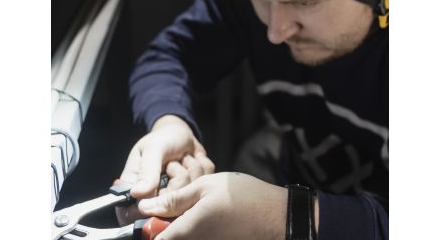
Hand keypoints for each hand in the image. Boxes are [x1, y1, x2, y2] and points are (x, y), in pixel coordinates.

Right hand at [115, 115, 214, 224]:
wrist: (181, 133)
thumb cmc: (162, 138)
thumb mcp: (153, 148)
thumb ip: (147, 169)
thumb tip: (137, 193)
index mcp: (134, 191)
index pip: (137, 213)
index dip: (152, 205)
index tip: (164, 185)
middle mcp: (153, 200)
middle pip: (171, 205)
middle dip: (178, 176)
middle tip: (173, 160)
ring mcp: (175, 200)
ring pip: (191, 194)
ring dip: (191, 169)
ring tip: (183, 158)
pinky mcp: (193, 194)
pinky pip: (205, 186)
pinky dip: (202, 168)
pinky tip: (194, 161)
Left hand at [137, 172, 287, 239]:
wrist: (277, 216)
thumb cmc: (242, 197)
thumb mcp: (205, 187)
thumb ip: (174, 199)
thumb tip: (144, 207)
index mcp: (187, 231)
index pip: (154, 239)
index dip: (146, 228)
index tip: (145, 214)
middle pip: (167, 239)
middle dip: (161, 226)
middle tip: (167, 206)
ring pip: (182, 237)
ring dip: (177, 226)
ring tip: (189, 206)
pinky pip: (196, 237)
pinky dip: (192, 228)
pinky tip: (202, 214)